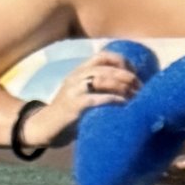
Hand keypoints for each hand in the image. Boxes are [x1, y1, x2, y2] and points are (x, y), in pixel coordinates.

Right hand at [23, 50, 142, 152]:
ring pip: (101, 79)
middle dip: (127, 76)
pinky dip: (112, 99)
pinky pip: (95, 99)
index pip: (102, 56)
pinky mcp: (72, 106)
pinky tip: (123, 104)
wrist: (43, 128)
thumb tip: (127, 91)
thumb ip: (98, 90)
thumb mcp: (82, 96)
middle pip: (105, 68)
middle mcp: (75, 77)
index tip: (135, 73)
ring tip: (136, 96)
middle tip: (141, 88)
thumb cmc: (68, 115)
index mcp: (79, 71)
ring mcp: (73, 90)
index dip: (121, 61)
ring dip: (122, 86)